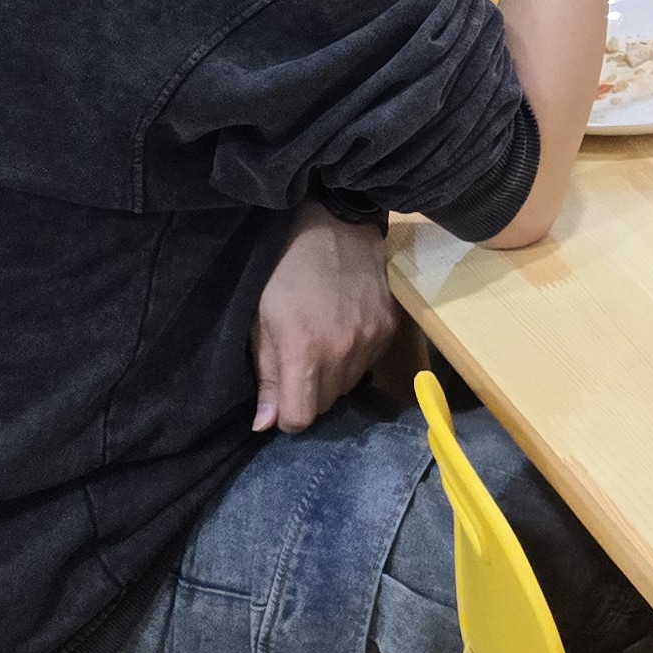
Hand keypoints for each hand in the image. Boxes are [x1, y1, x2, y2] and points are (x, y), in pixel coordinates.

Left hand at [253, 203, 396, 431]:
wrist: (337, 228)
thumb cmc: (285, 270)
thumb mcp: (262, 320)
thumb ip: (267, 374)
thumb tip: (265, 424)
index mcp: (305, 350)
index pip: (301, 417)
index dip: (285, 416)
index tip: (279, 399)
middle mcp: (344, 353)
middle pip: (326, 405)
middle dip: (308, 395)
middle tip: (296, 365)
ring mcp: (372, 341)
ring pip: (348, 387)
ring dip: (331, 378)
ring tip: (320, 346)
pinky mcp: (390, 330)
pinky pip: (368, 365)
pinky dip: (353, 359)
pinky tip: (342, 333)